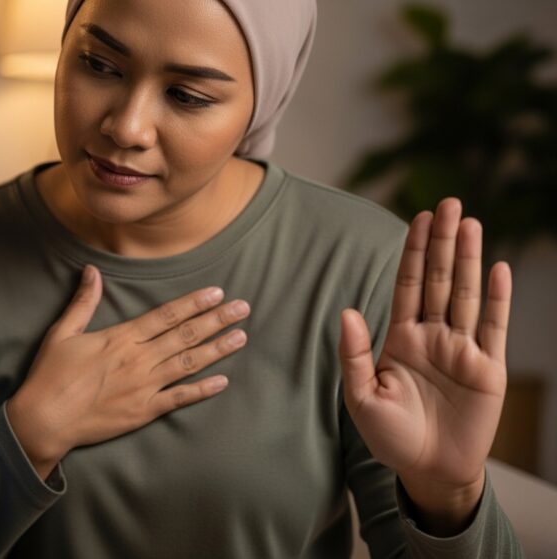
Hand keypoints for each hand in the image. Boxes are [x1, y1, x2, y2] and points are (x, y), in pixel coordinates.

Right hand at [8, 264, 248, 478]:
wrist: (44, 419)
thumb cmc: (50, 375)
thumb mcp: (62, 332)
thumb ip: (83, 302)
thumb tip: (92, 271)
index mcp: (121, 338)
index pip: (166, 315)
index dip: (194, 303)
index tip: (217, 293)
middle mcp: (138, 359)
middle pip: (185, 335)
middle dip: (217, 320)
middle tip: (243, 308)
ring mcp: (144, 387)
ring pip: (188, 363)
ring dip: (217, 349)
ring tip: (241, 337)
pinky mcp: (143, 411)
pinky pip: (179, 398)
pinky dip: (202, 390)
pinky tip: (222, 381)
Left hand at [338, 198, 511, 531]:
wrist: (427, 470)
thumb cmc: (390, 436)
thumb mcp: (360, 397)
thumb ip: (353, 354)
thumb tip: (348, 310)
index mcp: (400, 338)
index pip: (407, 285)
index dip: (412, 251)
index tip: (418, 218)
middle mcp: (432, 336)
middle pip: (438, 280)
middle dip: (442, 242)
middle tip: (448, 203)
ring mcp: (462, 350)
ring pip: (465, 294)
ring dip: (468, 259)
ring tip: (470, 223)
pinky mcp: (488, 369)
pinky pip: (493, 327)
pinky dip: (496, 298)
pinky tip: (498, 268)